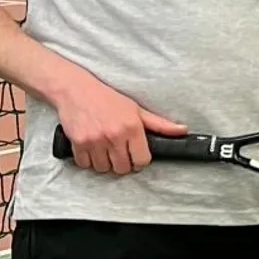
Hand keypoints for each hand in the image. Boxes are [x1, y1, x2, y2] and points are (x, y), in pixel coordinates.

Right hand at [56, 75, 186, 174]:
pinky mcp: (78, 143)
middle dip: (123, 164)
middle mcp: (114, 135)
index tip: (135, 156)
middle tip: (120, 153)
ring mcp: (95, 141)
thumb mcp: (136, 109)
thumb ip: (159, 124)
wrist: (76, 90)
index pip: (142, 160)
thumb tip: (182, 130)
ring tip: (105, 150)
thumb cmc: (108, 99)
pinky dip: (88, 161)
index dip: (140, 161)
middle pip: (123, 168)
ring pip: (104, 169)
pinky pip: (85, 165)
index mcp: (132, 128)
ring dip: (105, 163)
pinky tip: (92, 149)